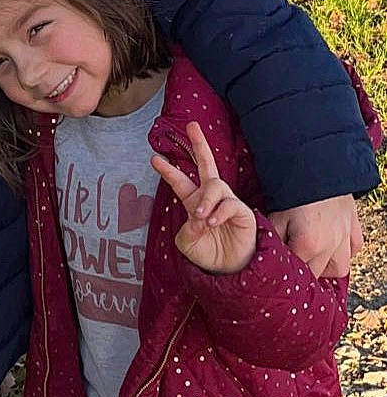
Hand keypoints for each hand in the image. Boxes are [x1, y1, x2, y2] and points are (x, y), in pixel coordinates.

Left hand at [151, 121, 256, 274]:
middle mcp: (211, 197)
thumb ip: (187, 229)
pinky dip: (219, 213)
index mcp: (194, 202)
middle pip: (206, 164)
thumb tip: (197, 217)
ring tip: (201, 217)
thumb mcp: (187, 243)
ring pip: (216, 186)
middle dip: (199, 144)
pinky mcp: (242, 211)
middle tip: (191, 126)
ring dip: (206, 200)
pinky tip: (213, 223)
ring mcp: (227, 202)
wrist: (227, 269)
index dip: (167, 170)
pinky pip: (229, 204)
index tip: (154, 158)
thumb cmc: (206, 253)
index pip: (180, 182)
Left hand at [268, 194, 361, 277]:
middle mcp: (331, 245)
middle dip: (304, 271)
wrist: (317, 164)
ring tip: (314, 258)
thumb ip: (273, 241)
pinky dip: (345, 250)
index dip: (286, 272)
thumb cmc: (293, 190)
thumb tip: (266, 257)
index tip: (278, 269)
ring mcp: (345, 236)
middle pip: (317, 274)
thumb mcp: (275, 216)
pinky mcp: (354, 224)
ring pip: (340, 267)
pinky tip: (333, 245)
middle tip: (292, 262)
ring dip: (326, 266)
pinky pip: (355, 247)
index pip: (296, 272)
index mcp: (309, 244)